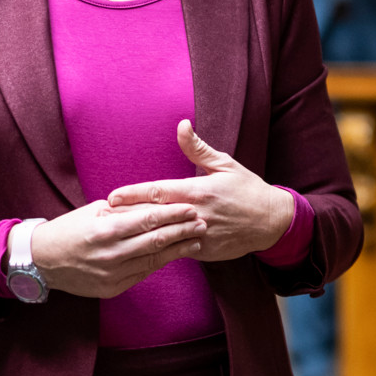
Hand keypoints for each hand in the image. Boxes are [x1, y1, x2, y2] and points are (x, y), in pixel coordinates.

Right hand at [30, 199, 205, 298]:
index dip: (173, 214)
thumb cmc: (69, 230)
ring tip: (196, 240)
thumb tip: (154, 204)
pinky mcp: (112, 288)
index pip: (148, 220)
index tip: (191, 208)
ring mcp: (112, 274)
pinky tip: (174, 255)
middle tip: (203, 223)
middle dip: (183, 231)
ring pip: (153, 260)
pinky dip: (160, 263)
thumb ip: (124, 209)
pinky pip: (143, 274)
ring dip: (178, 249)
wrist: (43, 261)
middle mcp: (111, 254)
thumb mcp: (94, 211)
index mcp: (105, 230)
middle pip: (156, 241)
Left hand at [104, 121, 293, 261]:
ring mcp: (200, 235)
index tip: (112, 197)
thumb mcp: (225, 164)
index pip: (158, 192)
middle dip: (128, 217)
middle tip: (103, 218)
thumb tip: (181, 124)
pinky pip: (178, 250)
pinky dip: (161, 249)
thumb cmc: (247, 189)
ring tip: (116, 236)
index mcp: (198, 191)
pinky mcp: (205, 251)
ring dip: (140, 236)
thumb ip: (198, 148)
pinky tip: (141, 250)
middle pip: (155, 216)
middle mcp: (197, 214)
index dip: (133, 195)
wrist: (272, 221)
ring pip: (163, 237)